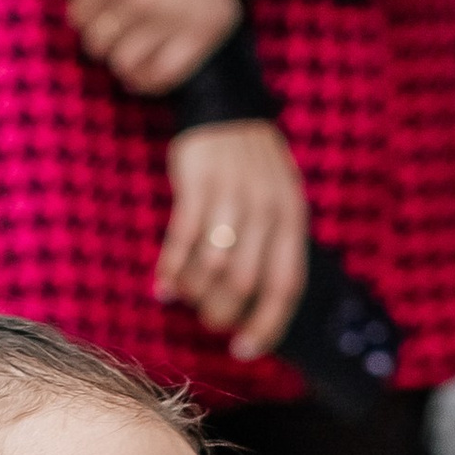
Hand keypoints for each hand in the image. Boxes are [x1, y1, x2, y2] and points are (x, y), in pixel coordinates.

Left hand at [36, 0, 240, 95]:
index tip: (100, 0)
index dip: (84, 9)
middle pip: (97, 43)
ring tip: (133, 39)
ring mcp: (169, 24)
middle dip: (101, 34)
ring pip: (123, 65)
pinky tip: (146, 64)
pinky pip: (159, 79)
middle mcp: (138, 2)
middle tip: (118, 20)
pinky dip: (146, 78)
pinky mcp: (198, 41)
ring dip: (122, 57)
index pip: (78, 13)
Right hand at [156, 123, 308, 361]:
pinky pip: (182, 241)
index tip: (246, 350)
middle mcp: (265, 210)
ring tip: (186, 298)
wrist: (225, 104)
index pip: (284, 286)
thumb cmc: (251, 164)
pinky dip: (171, 271)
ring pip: (212, 268)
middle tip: (209, 319)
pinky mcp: (197, 185)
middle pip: (244, 285)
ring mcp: (231, 197)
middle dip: (221, 314)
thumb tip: (258, 304)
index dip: (266, 325)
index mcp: (291, 218)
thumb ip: (274, 246)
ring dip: (194, 293)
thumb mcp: (279, 200)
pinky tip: (163, 289)